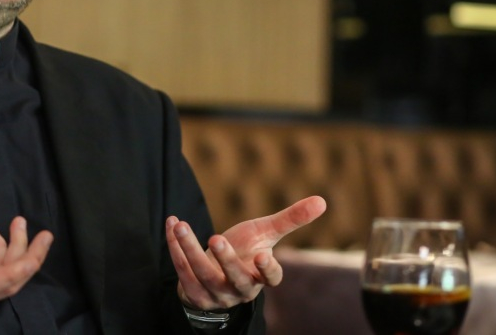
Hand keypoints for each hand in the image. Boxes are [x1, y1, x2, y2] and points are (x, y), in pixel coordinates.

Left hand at [166, 195, 325, 309]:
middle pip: (235, 280)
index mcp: (261, 277)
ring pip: (202, 274)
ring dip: (190, 249)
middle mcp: (240, 290)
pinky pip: (181, 270)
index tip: (264, 256)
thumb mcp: (266, 234)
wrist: (214, 273)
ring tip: (182, 226)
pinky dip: (174, 246)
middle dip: (226, 260)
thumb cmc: (245, 250)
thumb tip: (323, 201)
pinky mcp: (193, 293)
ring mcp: (215, 294)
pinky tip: (172, 223)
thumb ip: (291, 220)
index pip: (270, 280)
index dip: (267, 270)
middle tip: (217, 237)